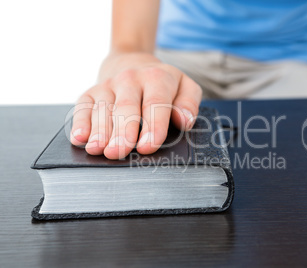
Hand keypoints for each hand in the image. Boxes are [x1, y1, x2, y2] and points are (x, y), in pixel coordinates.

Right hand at [69, 52, 201, 158]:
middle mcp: (130, 79)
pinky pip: (82, 107)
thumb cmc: (162, 84)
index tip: (148, 146)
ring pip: (102, 109)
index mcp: (157, 78)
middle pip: (126, 108)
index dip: (152, 126)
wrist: (133, 63)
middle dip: (122, 131)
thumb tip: (184, 120)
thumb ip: (188, 103)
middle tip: (119, 151)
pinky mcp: (90, 93)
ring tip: (98, 149)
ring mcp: (108, 85)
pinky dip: (80, 123)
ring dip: (99, 130)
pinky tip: (79, 138)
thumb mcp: (184, 87)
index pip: (156, 104)